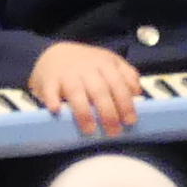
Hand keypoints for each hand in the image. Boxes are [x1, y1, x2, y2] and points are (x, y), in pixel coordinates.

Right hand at [26, 41, 140, 137]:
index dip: (125, 103)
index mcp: (105, 64)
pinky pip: (50, 90)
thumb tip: (138, 93)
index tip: (130, 121)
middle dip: (108, 112)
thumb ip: (125, 76)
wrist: (55, 54)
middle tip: (113, 132)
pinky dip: (52, 99)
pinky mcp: (49, 80)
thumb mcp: (109, 64)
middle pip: (99, 90)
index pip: (118, 84)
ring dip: (84, 112)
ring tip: (90, 130)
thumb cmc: (87, 65)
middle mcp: (87, 68)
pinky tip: (56, 110)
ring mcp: (67, 74)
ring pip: (76, 92)